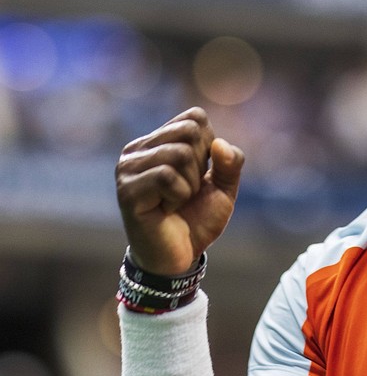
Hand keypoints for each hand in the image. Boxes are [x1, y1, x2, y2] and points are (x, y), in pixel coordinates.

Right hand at [115, 107, 244, 274]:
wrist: (179, 258)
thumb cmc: (197, 220)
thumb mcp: (224, 188)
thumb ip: (230, 162)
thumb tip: (220, 144)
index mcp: (158, 142)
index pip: (195, 117)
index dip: (210, 146)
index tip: (200, 173)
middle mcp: (137, 149)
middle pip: (189, 131)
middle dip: (201, 165)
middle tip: (188, 190)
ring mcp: (128, 168)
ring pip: (179, 153)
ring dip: (190, 183)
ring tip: (177, 200)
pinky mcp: (127, 190)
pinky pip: (167, 176)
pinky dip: (179, 195)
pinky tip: (167, 209)